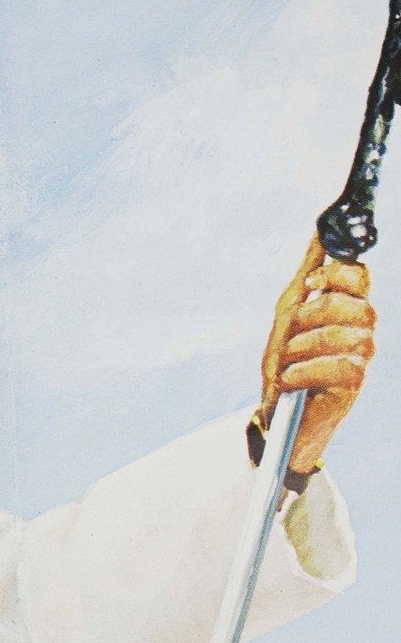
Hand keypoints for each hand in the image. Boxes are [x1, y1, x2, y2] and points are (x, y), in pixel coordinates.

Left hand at [257, 236, 375, 473]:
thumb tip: (321, 232)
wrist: (279, 411)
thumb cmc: (287, 360)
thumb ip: (308, 275)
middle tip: (289, 336)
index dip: (337, 272)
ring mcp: (363, 354)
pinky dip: (303, 371)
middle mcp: (363, 327)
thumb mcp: (289, 312)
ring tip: (287, 362)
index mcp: (348, 306)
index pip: (359, 275)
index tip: (310, 283)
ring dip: (299, 347)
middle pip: (347, 302)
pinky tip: (292, 380)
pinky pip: (335, 364)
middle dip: (307, 316)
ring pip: (338, 333)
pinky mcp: (357, 381)